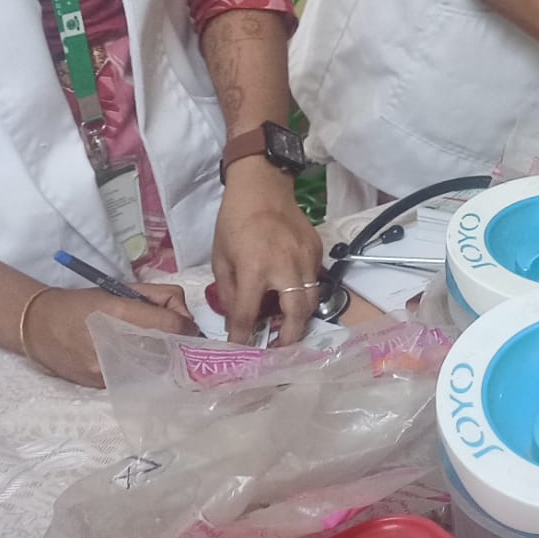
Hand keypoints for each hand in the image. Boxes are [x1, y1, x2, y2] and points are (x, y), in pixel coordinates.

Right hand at [25, 284, 194, 387]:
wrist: (38, 326)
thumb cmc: (85, 303)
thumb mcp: (123, 290)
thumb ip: (161, 298)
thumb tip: (186, 317)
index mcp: (121, 314)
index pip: (172, 325)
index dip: (187, 325)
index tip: (188, 325)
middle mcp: (114, 344)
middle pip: (168, 350)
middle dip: (178, 344)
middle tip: (176, 338)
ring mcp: (106, 369)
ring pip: (154, 368)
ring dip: (162, 359)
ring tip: (154, 347)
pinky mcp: (100, 385)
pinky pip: (134, 378)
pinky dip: (142, 370)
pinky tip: (134, 359)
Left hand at [211, 160, 325, 345]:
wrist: (263, 187)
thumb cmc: (234, 221)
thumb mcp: (221, 258)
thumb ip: (230, 292)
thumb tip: (237, 318)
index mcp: (255, 269)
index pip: (249, 314)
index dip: (243, 336)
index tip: (241, 349)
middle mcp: (285, 267)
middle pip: (296, 315)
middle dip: (289, 338)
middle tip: (279, 349)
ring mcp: (306, 259)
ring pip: (312, 301)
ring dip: (300, 318)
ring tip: (287, 325)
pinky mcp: (317, 250)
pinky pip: (315, 280)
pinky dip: (304, 292)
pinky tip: (291, 292)